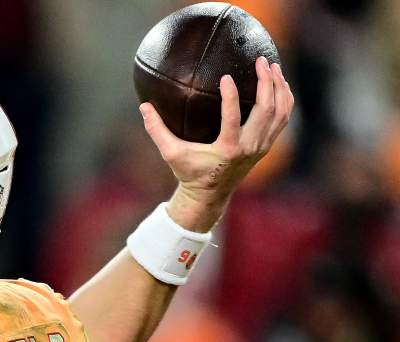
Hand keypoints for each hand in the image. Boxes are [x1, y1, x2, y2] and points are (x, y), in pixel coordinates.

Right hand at [140, 56, 292, 229]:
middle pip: (267, 110)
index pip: (232, 118)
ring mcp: (261, 146)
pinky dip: (284, 99)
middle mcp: (249, 147)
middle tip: (261, 60)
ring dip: (279, 87)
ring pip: (280, 112)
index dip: (231, 96)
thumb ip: (156, 130)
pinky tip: (278, 83)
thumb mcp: (170, 153)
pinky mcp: (266, 145)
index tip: (226, 76)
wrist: (210, 195)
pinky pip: (282, 118)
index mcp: (227, 149)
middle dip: (266, 82)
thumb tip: (143, 106)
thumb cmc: (188, 172)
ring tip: (273, 66)